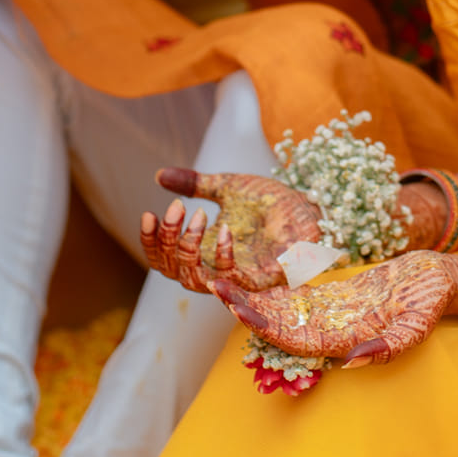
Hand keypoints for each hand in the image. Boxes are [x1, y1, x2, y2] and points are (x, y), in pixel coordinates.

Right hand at [140, 169, 325, 291]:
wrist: (308, 203)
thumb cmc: (269, 200)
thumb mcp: (227, 187)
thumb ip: (195, 184)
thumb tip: (158, 175)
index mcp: (203, 251)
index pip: (164, 258)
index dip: (151, 241)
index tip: (149, 212)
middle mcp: (215, 268)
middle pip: (172, 272)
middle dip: (167, 241)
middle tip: (177, 208)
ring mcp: (238, 276)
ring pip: (196, 281)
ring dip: (190, 249)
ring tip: (200, 215)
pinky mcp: (265, 278)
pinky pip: (237, 280)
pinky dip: (225, 258)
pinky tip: (225, 230)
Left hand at [213, 251, 453, 367]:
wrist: (440, 281)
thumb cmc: (432, 300)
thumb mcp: (417, 324)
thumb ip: (388, 348)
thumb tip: (352, 364)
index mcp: (347, 340)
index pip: (296, 338)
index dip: (266, 326)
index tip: (239, 310)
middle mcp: (333, 331)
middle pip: (282, 326)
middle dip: (249, 310)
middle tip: (215, 288)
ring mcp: (333, 315)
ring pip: (285, 313)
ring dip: (254, 301)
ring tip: (222, 283)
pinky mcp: (337, 299)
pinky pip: (299, 300)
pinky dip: (274, 291)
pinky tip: (250, 280)